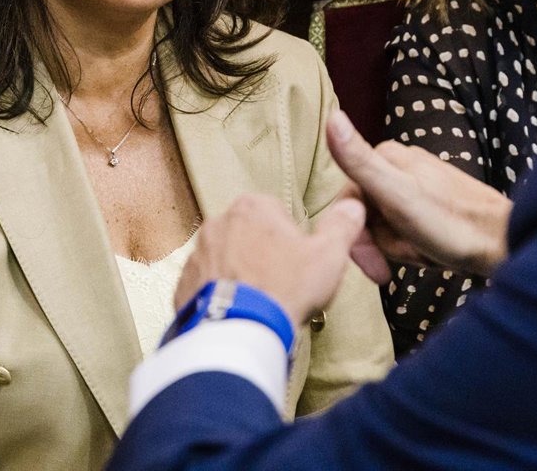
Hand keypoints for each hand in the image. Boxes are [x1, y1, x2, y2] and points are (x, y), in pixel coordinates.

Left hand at [174, 193, 366, 326]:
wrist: (241, 330)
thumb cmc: (286, 287)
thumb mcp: (329, 255)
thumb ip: (342, 225)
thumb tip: (353, 206)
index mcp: (252, 207)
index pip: (277, 213)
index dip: (292, 239)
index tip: (298, 262)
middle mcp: (218, 222)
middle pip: (249, 235)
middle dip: (264, 255)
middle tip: (281, 283)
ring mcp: (197, 253)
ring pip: (226, 259)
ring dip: (241, 274)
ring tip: (260, 301)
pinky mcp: (183, 282)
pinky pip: (207, 283)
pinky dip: (220, 294)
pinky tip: (237, 311)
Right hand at [326, 110, 510, 280]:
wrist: (504, 245)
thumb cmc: (451, 223)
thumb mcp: (396, 193)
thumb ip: (360, 160)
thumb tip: (333, 118)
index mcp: (385, 157)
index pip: (347, 201)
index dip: (356, 236)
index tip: (372, 262)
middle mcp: (399, 165)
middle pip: (366, 214)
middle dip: (382, 242)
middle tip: (409, 253)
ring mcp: (416, 184)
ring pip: (384, 224)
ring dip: (399, 246)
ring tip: (423, 250)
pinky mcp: (430, 203)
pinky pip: (404, 228)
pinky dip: (413, 245)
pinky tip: (430, 249)